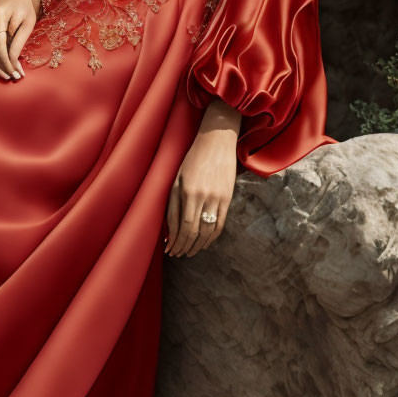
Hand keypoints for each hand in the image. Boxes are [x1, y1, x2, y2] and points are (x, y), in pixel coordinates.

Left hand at [165, 100, 239, 256]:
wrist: (216, 141)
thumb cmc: (192, 158)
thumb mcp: (176, 177)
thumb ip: (173, 202)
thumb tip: (170, 228)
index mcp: (187, 191)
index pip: (182, 226)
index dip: (176, 241)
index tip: (170, 250)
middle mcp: (203, 196)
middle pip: (195, 232)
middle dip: (185, 246)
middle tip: (178, 254)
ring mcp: (217, 198)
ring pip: (208, 231)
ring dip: (198, 245)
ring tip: (189, 252)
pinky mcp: (227, 198)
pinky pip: (220, 224)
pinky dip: (212, 237)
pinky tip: (204, 243)